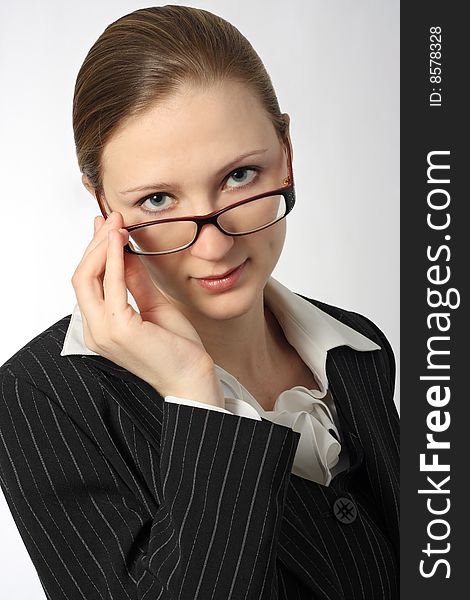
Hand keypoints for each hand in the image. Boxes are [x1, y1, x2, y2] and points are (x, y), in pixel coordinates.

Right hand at [71, 212, 224, 406]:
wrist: (193, 376)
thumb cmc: (177, 347)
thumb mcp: (153, 305)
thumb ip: (135, 281)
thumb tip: (124, 252)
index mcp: (101, 327)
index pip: (87, 282)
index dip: (95, 251)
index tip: (107, 226)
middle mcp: (95, 330)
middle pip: (81, 276)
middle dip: (95, 244)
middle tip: (111, 218)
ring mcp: (104, 332)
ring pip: (87, 278)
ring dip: (101, 246)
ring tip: (116, 223)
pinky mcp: (119, 329)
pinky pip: (111, 285)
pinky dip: (113, 259)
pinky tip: (120, 240)